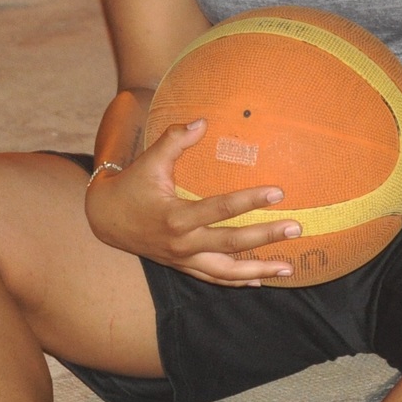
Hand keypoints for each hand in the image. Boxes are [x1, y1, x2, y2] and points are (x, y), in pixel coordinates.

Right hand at [84, 119, 297, 283]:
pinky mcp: (183, 266)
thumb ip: (175, 140)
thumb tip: (202, 121)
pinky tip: (260, 280)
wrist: (105, 220)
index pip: (220, 209)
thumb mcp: (149, 161)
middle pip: (231, 244)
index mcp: (176, 217)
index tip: (278, 192)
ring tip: (288, 267)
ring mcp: (183, 259)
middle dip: (266, 236)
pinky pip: (214, 278)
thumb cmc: (131, 186)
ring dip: (258, 270)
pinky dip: (237, 280)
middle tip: (296, 227)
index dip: (250, 200)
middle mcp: (182, 244)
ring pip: (226, 271)